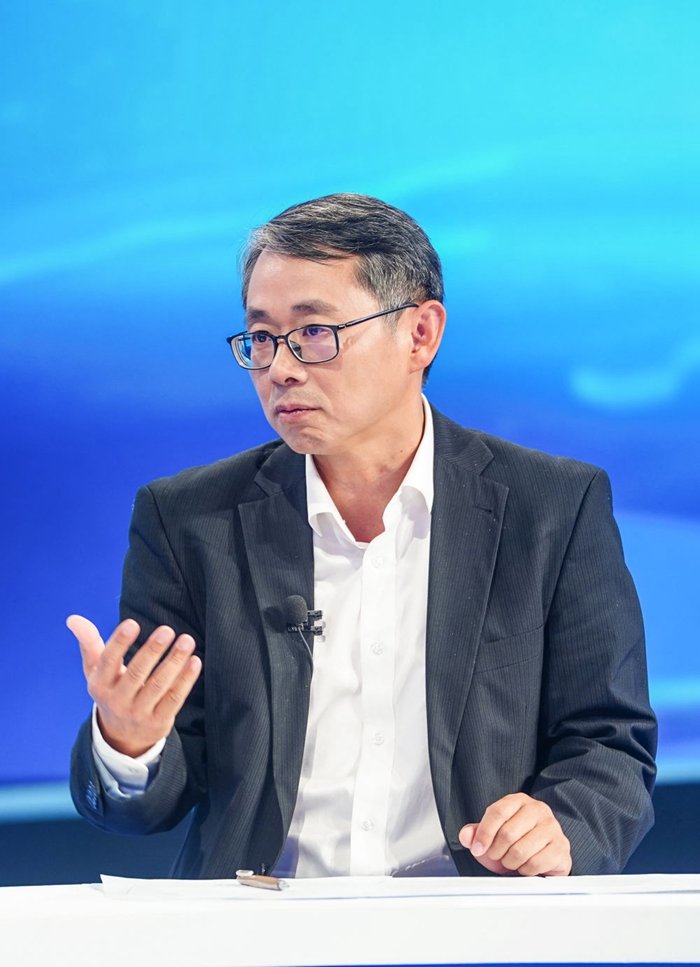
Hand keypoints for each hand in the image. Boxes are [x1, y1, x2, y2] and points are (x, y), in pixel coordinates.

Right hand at [67, 614, 201, 757]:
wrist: (122, 737)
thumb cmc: (111, 691)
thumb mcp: (96, 672)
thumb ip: (89, 644)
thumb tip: (73, 619)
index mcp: (100, 685)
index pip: (108, 662)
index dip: (119, 643)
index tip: (132, 623)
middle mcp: (117, 701)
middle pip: (136, 674)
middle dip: (152, 651)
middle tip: (167, 630)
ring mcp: (138, 714)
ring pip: (159, 685)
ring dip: (174, 661)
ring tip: (187, 640)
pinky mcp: (159, 722)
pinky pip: (174, 699)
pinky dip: (186, 680)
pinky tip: (194, 661)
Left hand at [459, 793, 571, 876]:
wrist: (543, 856)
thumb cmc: (516, 842)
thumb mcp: (492, 836)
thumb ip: (475, 833)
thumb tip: (466, 836)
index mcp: (519, 801)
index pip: (497, 812)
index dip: (484, 833)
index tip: (477, 849)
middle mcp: (538, 810)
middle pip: (507, 833)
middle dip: (497, 851)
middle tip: (497, 856)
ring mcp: (552, 828)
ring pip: (521, 850)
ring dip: (510, 862)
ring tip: (511, 860)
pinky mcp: (561, 847)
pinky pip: (535, 864)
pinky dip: (525, 870)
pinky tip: (525, 866)